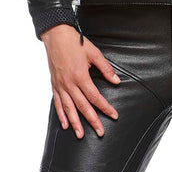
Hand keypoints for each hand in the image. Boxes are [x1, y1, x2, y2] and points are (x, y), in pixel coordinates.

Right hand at [40, 24, 120, 138]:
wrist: (56, 35)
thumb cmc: (75, 42)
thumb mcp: (94, 53)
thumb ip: (106, 68)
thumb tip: (116, 81)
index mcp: (80, 76)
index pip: (95, 97)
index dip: (105, 107)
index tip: (114, 115)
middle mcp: (69, 84)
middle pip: (82, 107)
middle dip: (92, 121)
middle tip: (100, 132)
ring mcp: (60, 85)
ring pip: (69, 108)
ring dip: (75, 123)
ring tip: (80, 135)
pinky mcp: (54, 85)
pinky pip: (58, 103)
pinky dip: (61, 115)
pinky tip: (65, 125)